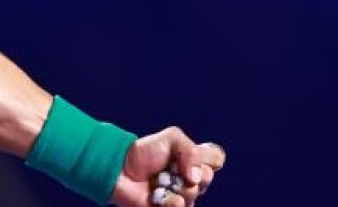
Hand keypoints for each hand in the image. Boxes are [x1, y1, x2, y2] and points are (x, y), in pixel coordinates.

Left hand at [111, 127, 225, 206]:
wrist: (120, 169)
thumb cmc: (144, 152)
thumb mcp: (171, 138)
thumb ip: (190, 150)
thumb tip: (196, 177)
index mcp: (194, 160)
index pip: (217, 158)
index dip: (206, 157)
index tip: (188, 154)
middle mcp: (192, 179)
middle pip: (207, 178)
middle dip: (188, 170)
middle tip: (171, 168)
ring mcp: (182, 196)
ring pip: (193, 193)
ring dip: (176, 185)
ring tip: (160, 182)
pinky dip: (171, 202)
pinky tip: (158, 197)